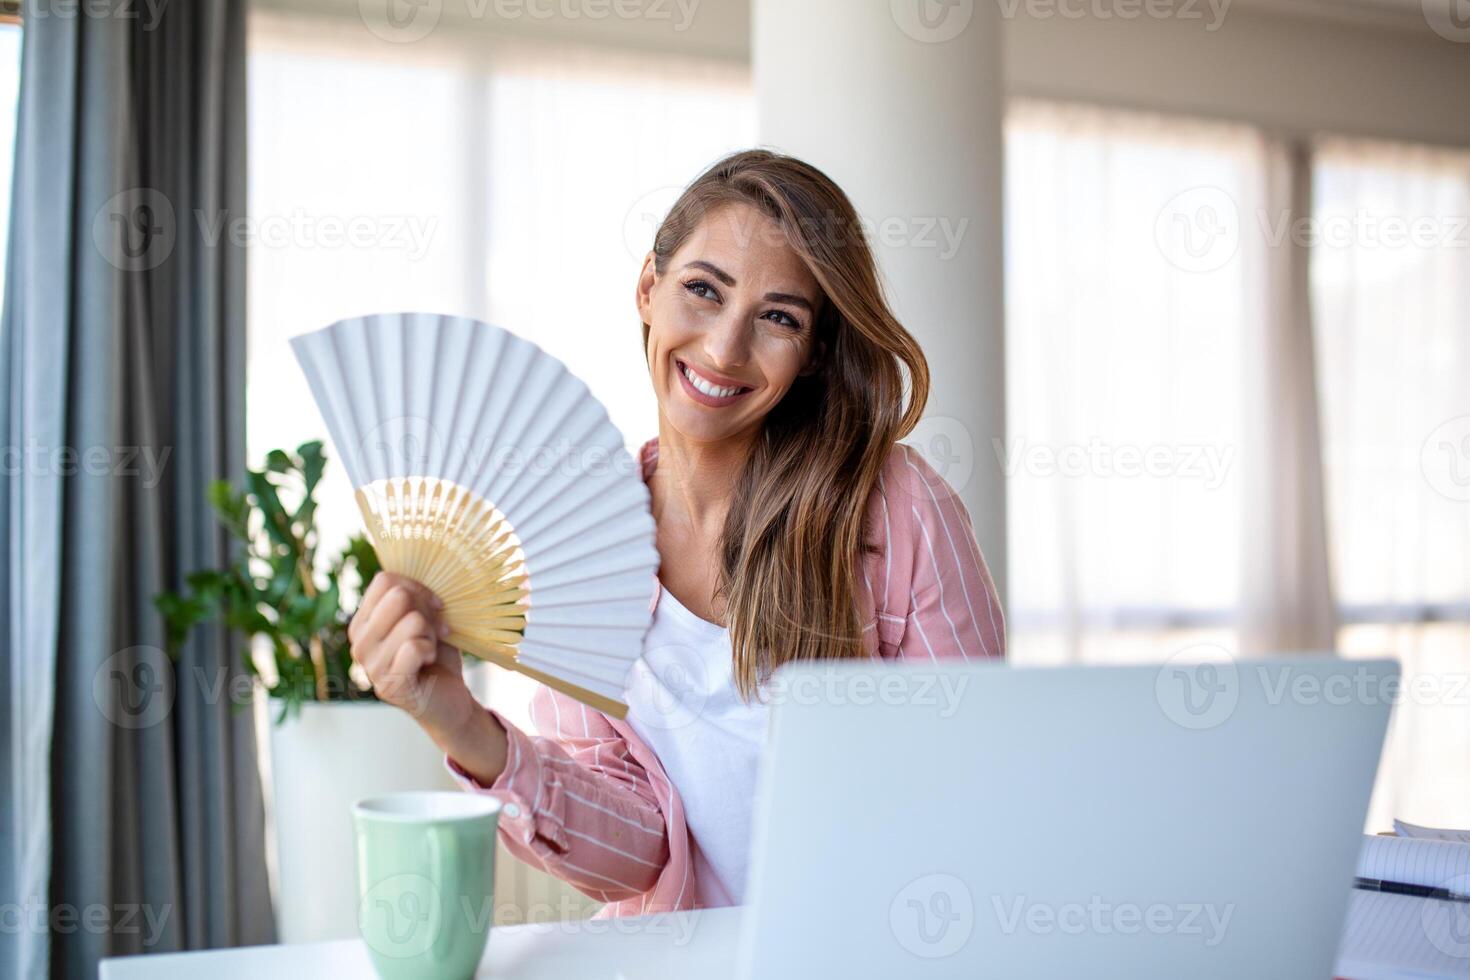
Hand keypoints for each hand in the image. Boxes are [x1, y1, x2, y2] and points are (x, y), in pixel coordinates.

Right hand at [348, 572, 465, 727]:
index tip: (434, 605)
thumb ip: (412, 596)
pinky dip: (431, 651)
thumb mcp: (424, 618)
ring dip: (431, 634)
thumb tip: (416, 566)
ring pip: (411, 621)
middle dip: (427, 610)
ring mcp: (371, 666)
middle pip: (398, 596)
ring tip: (430, 649)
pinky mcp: (389, 685)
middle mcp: (360, 643)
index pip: (385, 580)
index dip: (418, 586)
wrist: (451, 699)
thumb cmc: (437, 656)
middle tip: (435, 631)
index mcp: (363, 622)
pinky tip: (429, 663)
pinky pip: (414, 647)